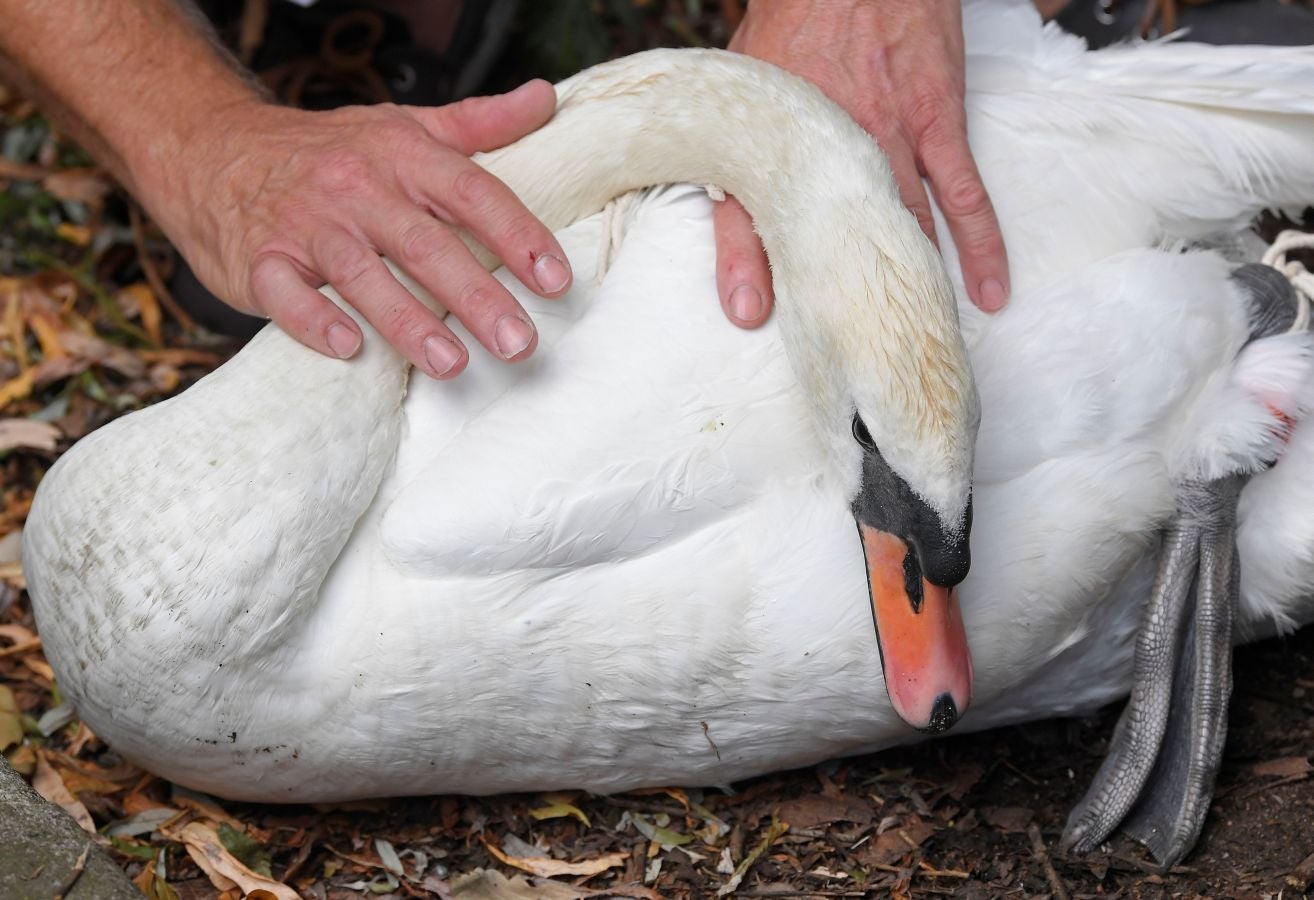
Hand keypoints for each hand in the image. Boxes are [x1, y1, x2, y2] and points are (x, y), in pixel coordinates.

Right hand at [150, 81, 572, 377]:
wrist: (214, 149)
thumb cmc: (327, 150)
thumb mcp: (404, 126)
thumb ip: (478, 123)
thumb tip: (546, 99)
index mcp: (402, 155)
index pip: (472, 193)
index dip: (518, 235)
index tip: (556, 280)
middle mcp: (357, 188)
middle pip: (425, 244)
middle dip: (476, 296)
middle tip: (519, 342)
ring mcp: (306, 225)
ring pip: (362, 274)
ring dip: (408, 321)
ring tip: (453, 364)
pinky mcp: (261, 260)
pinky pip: (287, 293)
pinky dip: (314, 320)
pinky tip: (350, 348)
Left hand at [715, 0, 1010, 325]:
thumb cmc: (795, 22)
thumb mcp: (742, 86)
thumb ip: (725, 153)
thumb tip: (708, 209)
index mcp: (770, 134)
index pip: (747, 209)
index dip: (746, 266)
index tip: (749, 316)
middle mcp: (828, 145)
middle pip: (831, 236)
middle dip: (842, 298)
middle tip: (855, 354)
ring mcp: (889, 136)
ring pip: (902, 229)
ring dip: (911, 288)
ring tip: (919, 342)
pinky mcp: (937, 120)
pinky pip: (964, 194)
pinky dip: (979, 244)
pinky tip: (989, 290)